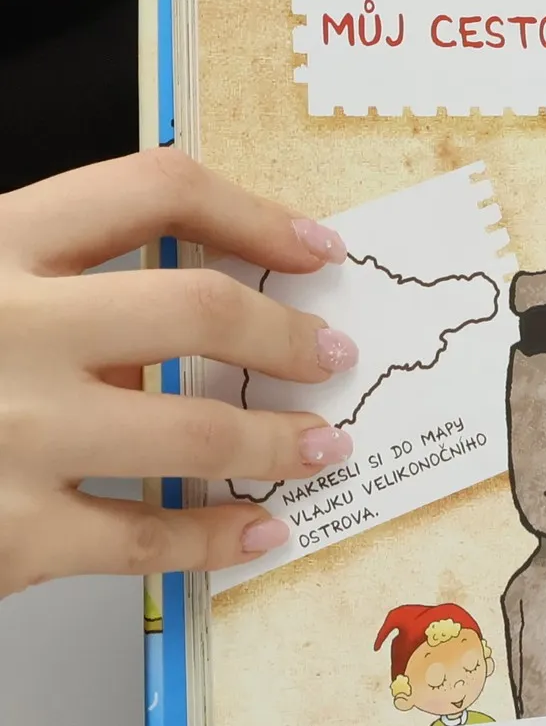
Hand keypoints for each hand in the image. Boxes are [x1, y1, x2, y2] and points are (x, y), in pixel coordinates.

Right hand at [0, 150, 358, 594]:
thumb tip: (201, 304)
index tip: (315, 245)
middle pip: (196, 308)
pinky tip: (258, 528)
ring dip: (281, 440)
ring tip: (324, 446)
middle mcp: (7, 326)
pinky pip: (150, 537)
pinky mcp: (11, 531)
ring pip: (195, 432)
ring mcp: (11, 433)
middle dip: (287, 334)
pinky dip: (218, 536)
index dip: (255, 213)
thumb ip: (53, 284)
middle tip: (333, 353)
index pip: (150, 188)